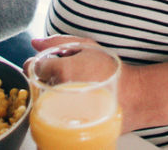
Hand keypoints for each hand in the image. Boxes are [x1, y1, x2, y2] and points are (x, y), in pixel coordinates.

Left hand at [30, 36, 167, 132]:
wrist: (135, 97)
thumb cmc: (112, 71)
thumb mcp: (87, 46)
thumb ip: (58, 42)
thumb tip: (35, 42)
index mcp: (61, 71)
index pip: (33, 66)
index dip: (42, 63)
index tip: (53, 65)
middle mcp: (59, 92)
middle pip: (36, 84)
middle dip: (46, 79)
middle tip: (66, 78)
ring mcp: (63, 111)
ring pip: (43, 101)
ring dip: (52, 95)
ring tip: (72, 92)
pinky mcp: (68, 125)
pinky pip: (53, 117)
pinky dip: (59, 111)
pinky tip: (74, 105)